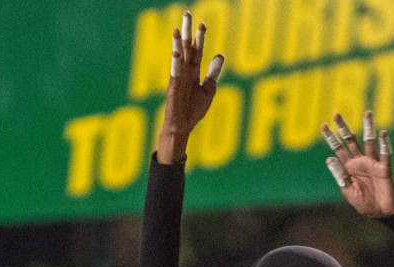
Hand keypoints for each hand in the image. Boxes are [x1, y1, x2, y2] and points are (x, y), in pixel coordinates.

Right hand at [156, 10, 223, 164]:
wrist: (183, 127)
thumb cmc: (194, 110)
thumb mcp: (208, 89)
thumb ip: (213, 73)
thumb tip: (220, 54)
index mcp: (194, 72)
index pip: (197, 50)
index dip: (200, 37)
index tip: (203, 23)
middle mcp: (185, 72)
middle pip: (187, 48)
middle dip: (188, 31)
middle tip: (187, 13)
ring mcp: (178, 78)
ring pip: (179, 57)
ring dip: (178, 43)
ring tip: (178, 28)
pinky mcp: (173, 88)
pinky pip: (175, 73)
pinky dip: (176, 62)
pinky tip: (176, 51)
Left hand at [321, 110, 393, 218]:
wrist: (381, 213)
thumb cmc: (364, 203)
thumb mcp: (348, 190)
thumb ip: (340, 175)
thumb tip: (329, 158)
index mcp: (349, 167)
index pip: (338, 149)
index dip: (331, 138)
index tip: (323, 125)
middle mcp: (360, 162)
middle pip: (350, 140)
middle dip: (343, 128)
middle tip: (336, 114)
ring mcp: (372, 163)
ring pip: (369, 142)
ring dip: (368, 127)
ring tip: (367, 113)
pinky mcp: (384, 169)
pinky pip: (385, 155)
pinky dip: (384, 144)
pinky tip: (383, 133)